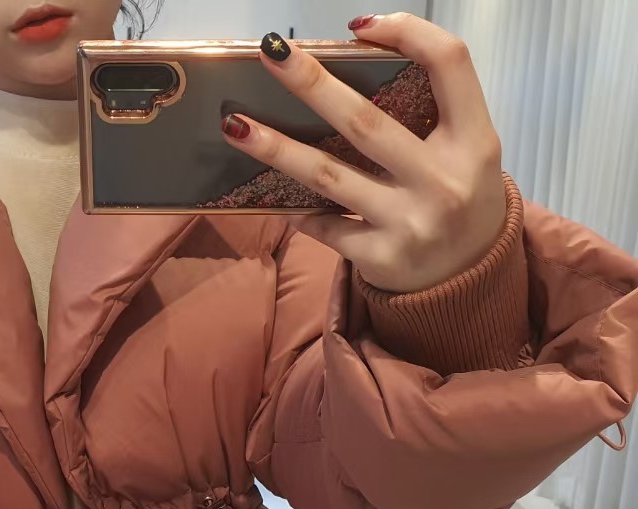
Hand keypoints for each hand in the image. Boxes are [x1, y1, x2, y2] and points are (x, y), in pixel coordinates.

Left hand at [222, 12, 506, 293]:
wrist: (466, 280)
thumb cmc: (456, 197)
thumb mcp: (464, 150)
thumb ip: (427, 111)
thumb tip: (356, 56)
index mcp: (474, 139)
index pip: (449, 64)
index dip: (409, 33)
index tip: (359, 27)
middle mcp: (443, 180)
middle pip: (367, 121)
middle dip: (313, 83)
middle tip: (272, 53)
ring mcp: (409, 222)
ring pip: (329, 176)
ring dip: (276, 148)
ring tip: (236, 127)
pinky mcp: (379, 257)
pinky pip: (325, 225)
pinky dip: (298, 212)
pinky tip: (274, 201)